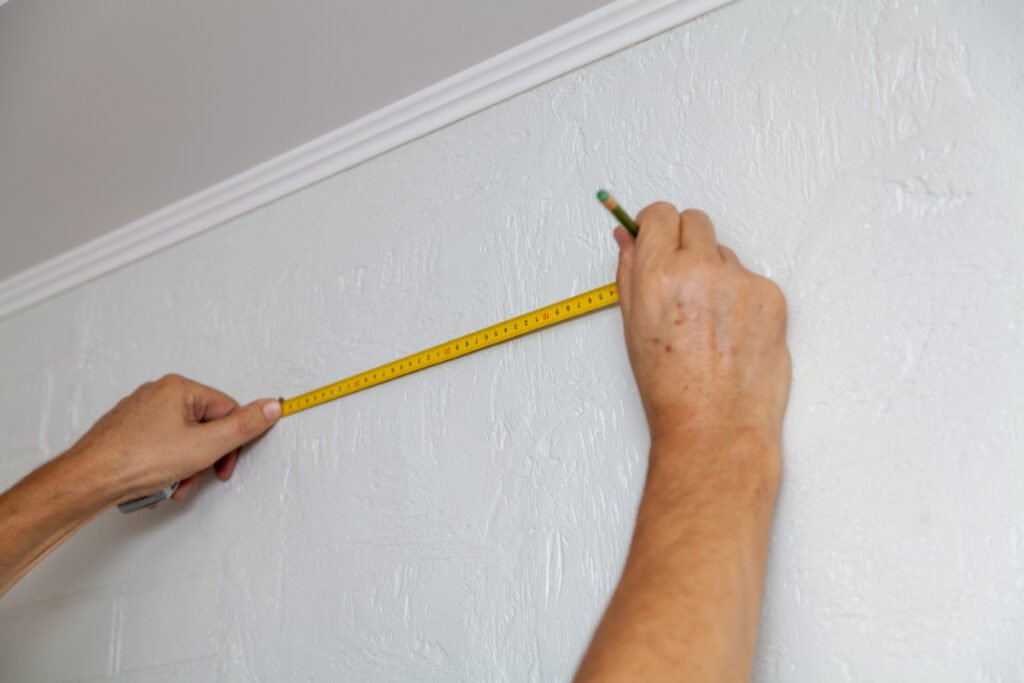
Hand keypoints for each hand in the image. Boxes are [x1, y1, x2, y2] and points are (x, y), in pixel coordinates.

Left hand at [67, 374, 281, 504]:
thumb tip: (270, 407)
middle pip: (203, 427)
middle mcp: (157, 394)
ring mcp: (139, 414)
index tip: (224, 465)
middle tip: (193, 477)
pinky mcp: (127, 433)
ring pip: (181, 441)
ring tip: (169, 484)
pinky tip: (154, 483)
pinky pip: (159, 448)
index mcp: (178, 388)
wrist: (87, 480)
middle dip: (202, 460)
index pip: (227, 410)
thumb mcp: (204, 446)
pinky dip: (162, 468)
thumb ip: (243, 428)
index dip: (231, 443)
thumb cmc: (134, 460)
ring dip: (182, 468)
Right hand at [613, 203, 789, 449]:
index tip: (656, 236)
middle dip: (685, 242)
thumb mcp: (632, 327)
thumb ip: (629, 273)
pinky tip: (731, 333)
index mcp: (658, 275)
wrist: (715, 426)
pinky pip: (751, 280)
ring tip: (706, 322)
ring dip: (715, 274)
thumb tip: (628, 239)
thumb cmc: (671, 389)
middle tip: (681, 280)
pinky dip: (742, 299)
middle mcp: (700, 270)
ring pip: (725, 254)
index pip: (660, 215)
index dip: (656, 227)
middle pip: (695, 221)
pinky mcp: (771, 295)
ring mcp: (740, 281)